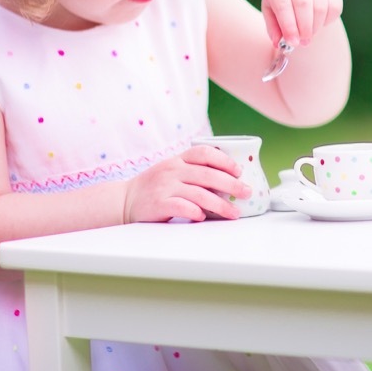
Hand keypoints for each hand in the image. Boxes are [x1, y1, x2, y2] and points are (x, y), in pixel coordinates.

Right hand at [122, 146, 251, 223]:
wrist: (125, 201)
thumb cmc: (155, 187)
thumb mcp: (172, 170)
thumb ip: (193, 171)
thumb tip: (229, 180)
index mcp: (178, 159)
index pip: (204, 153)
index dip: (224, 160)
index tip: (239, 171)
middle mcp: (172, 170)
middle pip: (208, 175)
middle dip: (232, 184)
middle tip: (246, 192)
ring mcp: (165, 187)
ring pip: (200, 194)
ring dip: (221, 204)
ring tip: (234, 212)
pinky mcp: (159, 204)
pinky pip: (182, 207)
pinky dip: (196, 212)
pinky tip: (204, 217)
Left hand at [261, 0, 343, 47]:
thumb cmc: (282, 6)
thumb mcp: (272, 16)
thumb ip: (274, 30)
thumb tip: (279, 43)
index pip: (283, 5)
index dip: (289, 26)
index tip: (293, 42)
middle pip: (303, 4)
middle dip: (304, 28)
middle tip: (303, 41)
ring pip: (320, 7)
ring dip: (315, 26)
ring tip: (309, 35)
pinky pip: (334, 7)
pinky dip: (328, 21)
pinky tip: (319, 24)